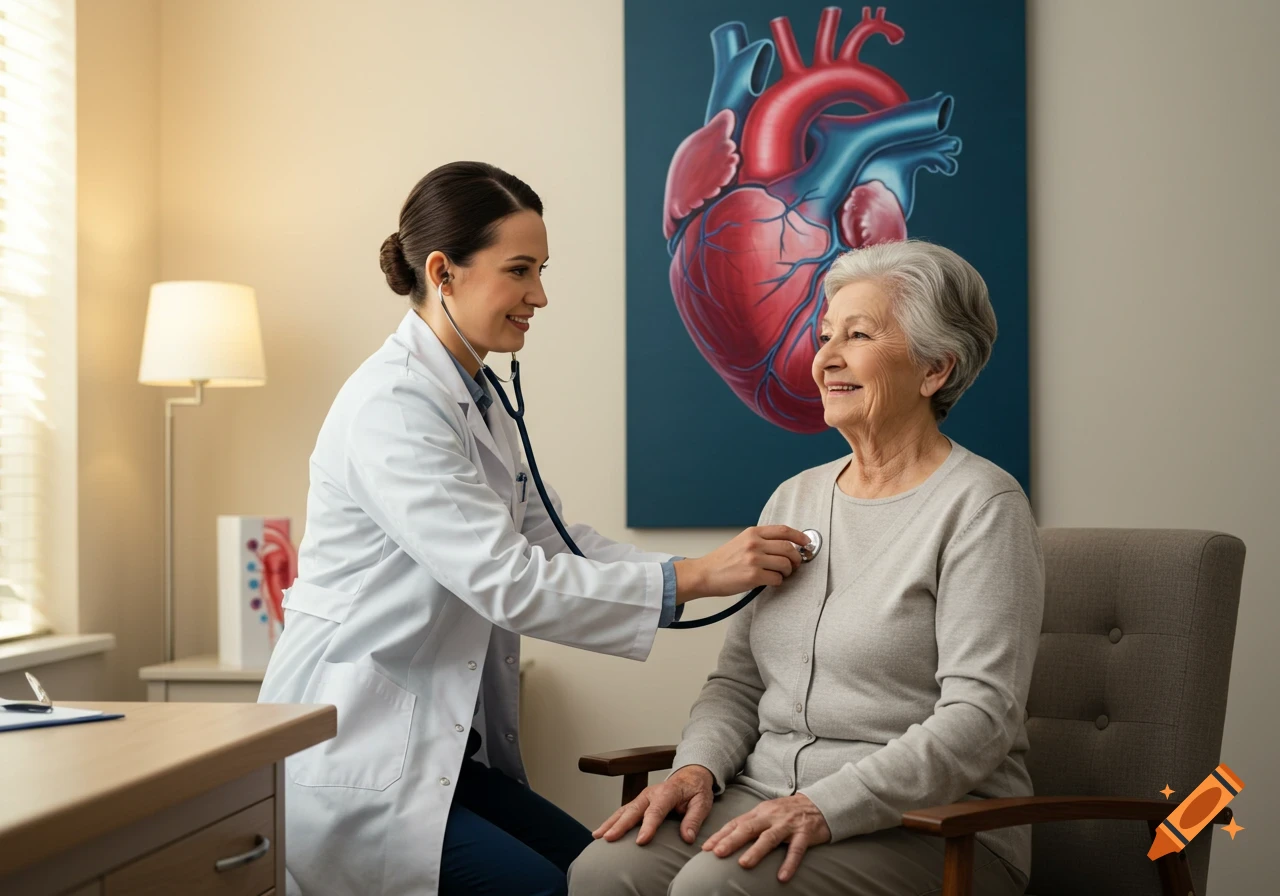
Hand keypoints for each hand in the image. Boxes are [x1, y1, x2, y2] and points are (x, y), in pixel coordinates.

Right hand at [592, 765, 715, 844]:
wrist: (691, 775)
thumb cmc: (696, 790)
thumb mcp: (702, 802)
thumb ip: (694, 819)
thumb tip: (687, 838)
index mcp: (667, 792)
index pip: (656, 811)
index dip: (648, 826)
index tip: (641, 842)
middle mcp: (651, 793)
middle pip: (633, 810)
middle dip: (620, 825)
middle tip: (609, 839)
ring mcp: (643, 797)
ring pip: (623, 810)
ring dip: (610, 823)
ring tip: (598, 836)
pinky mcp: (639, 802)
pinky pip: (623, 811)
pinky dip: (611, 821)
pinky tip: (601, 832)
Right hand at [674, 525, 808, 600]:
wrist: (705, 574)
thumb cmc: (723, 561)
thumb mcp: (741, 541)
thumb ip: (761, 540)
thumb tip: (786, 545)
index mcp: (752, 532)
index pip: (784, 530)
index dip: (800, 536)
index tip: (806, 543)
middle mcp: (754, 543)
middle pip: (788, 547)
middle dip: (796, 558)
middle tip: (795, 564)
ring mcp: (754, 560)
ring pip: (785, 563)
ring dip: (788, 571)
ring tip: (782, 574)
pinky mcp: (753, 576)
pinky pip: (777, 578)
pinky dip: (778, 581)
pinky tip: (771, 581)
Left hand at [702, 793, 830, 882]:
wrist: (819, 803)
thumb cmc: (788, 812)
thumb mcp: (767, 813)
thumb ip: (750, 824)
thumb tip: (726, 839)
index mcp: (760, 812)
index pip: (736, 823)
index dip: (721, 835)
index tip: (706, 848)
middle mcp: (771, 816)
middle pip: (749, 828)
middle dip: (732, 840)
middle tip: (717, 853)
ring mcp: (788, 824)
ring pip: (770, 838)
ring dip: (756, 851)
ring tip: (744, 864)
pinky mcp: (805, 833)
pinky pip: (796, 850)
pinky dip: (789, 863)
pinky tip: (782, 876)